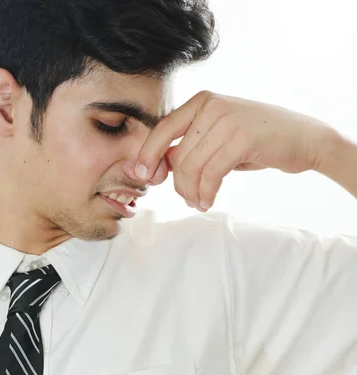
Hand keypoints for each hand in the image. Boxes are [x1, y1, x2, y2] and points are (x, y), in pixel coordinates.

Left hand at [135, 91, 331, 210]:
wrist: (303, 138)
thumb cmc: (258, 141)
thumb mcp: (218, 137)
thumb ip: (190, 146)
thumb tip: (156, 166)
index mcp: (201, 101)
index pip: (161, 130)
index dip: (147, 156)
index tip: (142, 177)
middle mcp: (211, 106)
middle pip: (177, 156)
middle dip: (179, 185)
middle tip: (188, 200)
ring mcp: (227, 120)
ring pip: (191, 167)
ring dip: (192, 192)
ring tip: (199, 202)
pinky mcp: (242, 139)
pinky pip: (211, 175)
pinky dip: (206, 193)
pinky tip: (208, 201)